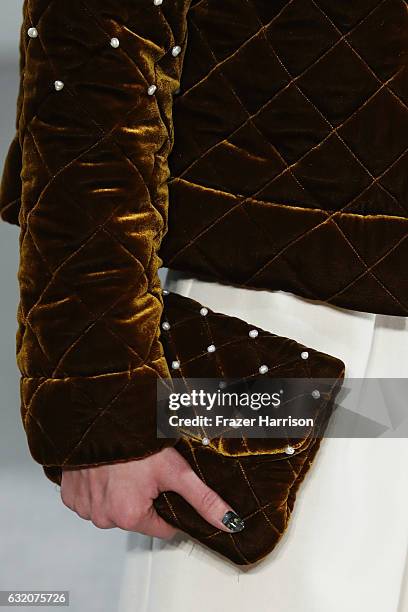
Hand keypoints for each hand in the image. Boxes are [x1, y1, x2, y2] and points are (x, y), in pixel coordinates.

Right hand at [60, 446, 243, 537]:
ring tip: (124, 468)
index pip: (162, 526)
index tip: (163, 486)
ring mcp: (84, 507)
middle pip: (136, 517)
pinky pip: (90, 499)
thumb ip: (203, 499)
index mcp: (130, 516)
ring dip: (119, 492)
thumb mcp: (176, 470)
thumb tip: (229, 522)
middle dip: (142, 498)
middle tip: (143, 471)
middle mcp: (104, 517)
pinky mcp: (70, 495)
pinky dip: (98, 487)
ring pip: (112, 508)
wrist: (98, 416)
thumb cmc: (135, 440)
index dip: (167, 505)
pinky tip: (105, 469)